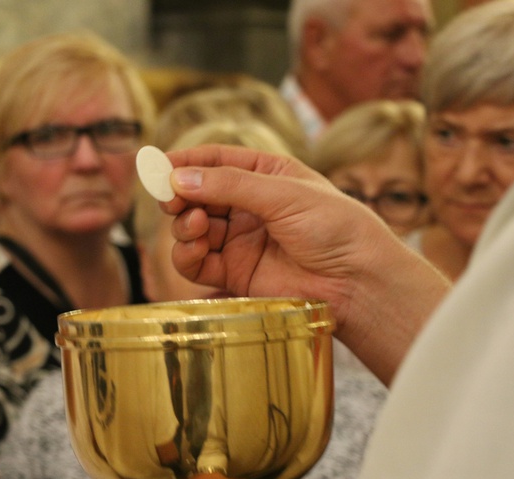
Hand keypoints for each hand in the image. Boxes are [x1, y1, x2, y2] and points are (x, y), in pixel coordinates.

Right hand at [163, 145, 449, 383]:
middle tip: (170, 199)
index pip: (216, 161)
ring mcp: (240, 240)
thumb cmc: (335, 227)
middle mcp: (249, 206)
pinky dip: (187, 255)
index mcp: (266, 174)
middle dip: (179, 195)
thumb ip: (230, 185)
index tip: (156, 165)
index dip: (185, 161)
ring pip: (191, 228)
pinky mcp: (235, 273)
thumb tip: (179, 178)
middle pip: (197, 194)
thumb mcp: (284, 193)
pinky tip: (195, 249)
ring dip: (184, 225)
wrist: (357, 282)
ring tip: (195, 225)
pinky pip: (197, 262)